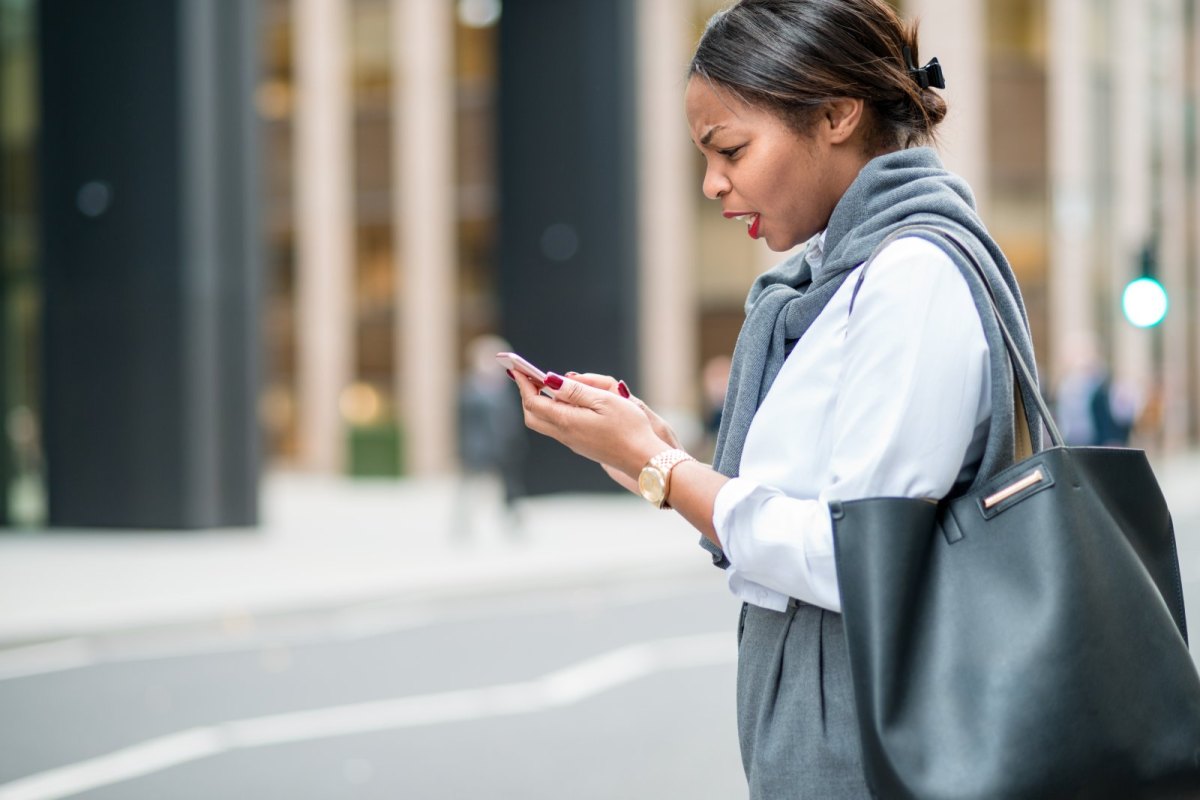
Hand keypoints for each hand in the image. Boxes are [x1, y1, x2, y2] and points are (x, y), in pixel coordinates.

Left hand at [512, 371, 668, 479]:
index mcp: (567, 421)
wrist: (643, 459)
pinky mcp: (581, 445)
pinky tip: (564, 402)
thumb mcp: (604, 400)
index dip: (524, 383)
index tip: (518, 368)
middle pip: (532, 415)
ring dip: (539, 403)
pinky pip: (557, 427)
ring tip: (544, 385)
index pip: (533, 402)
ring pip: (544, 423)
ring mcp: (572, 442)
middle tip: (528, 376)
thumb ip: (575, 390)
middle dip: (526, 394)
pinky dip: (552, 411)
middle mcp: (565, 434)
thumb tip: (550, 380)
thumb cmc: (628, 427)